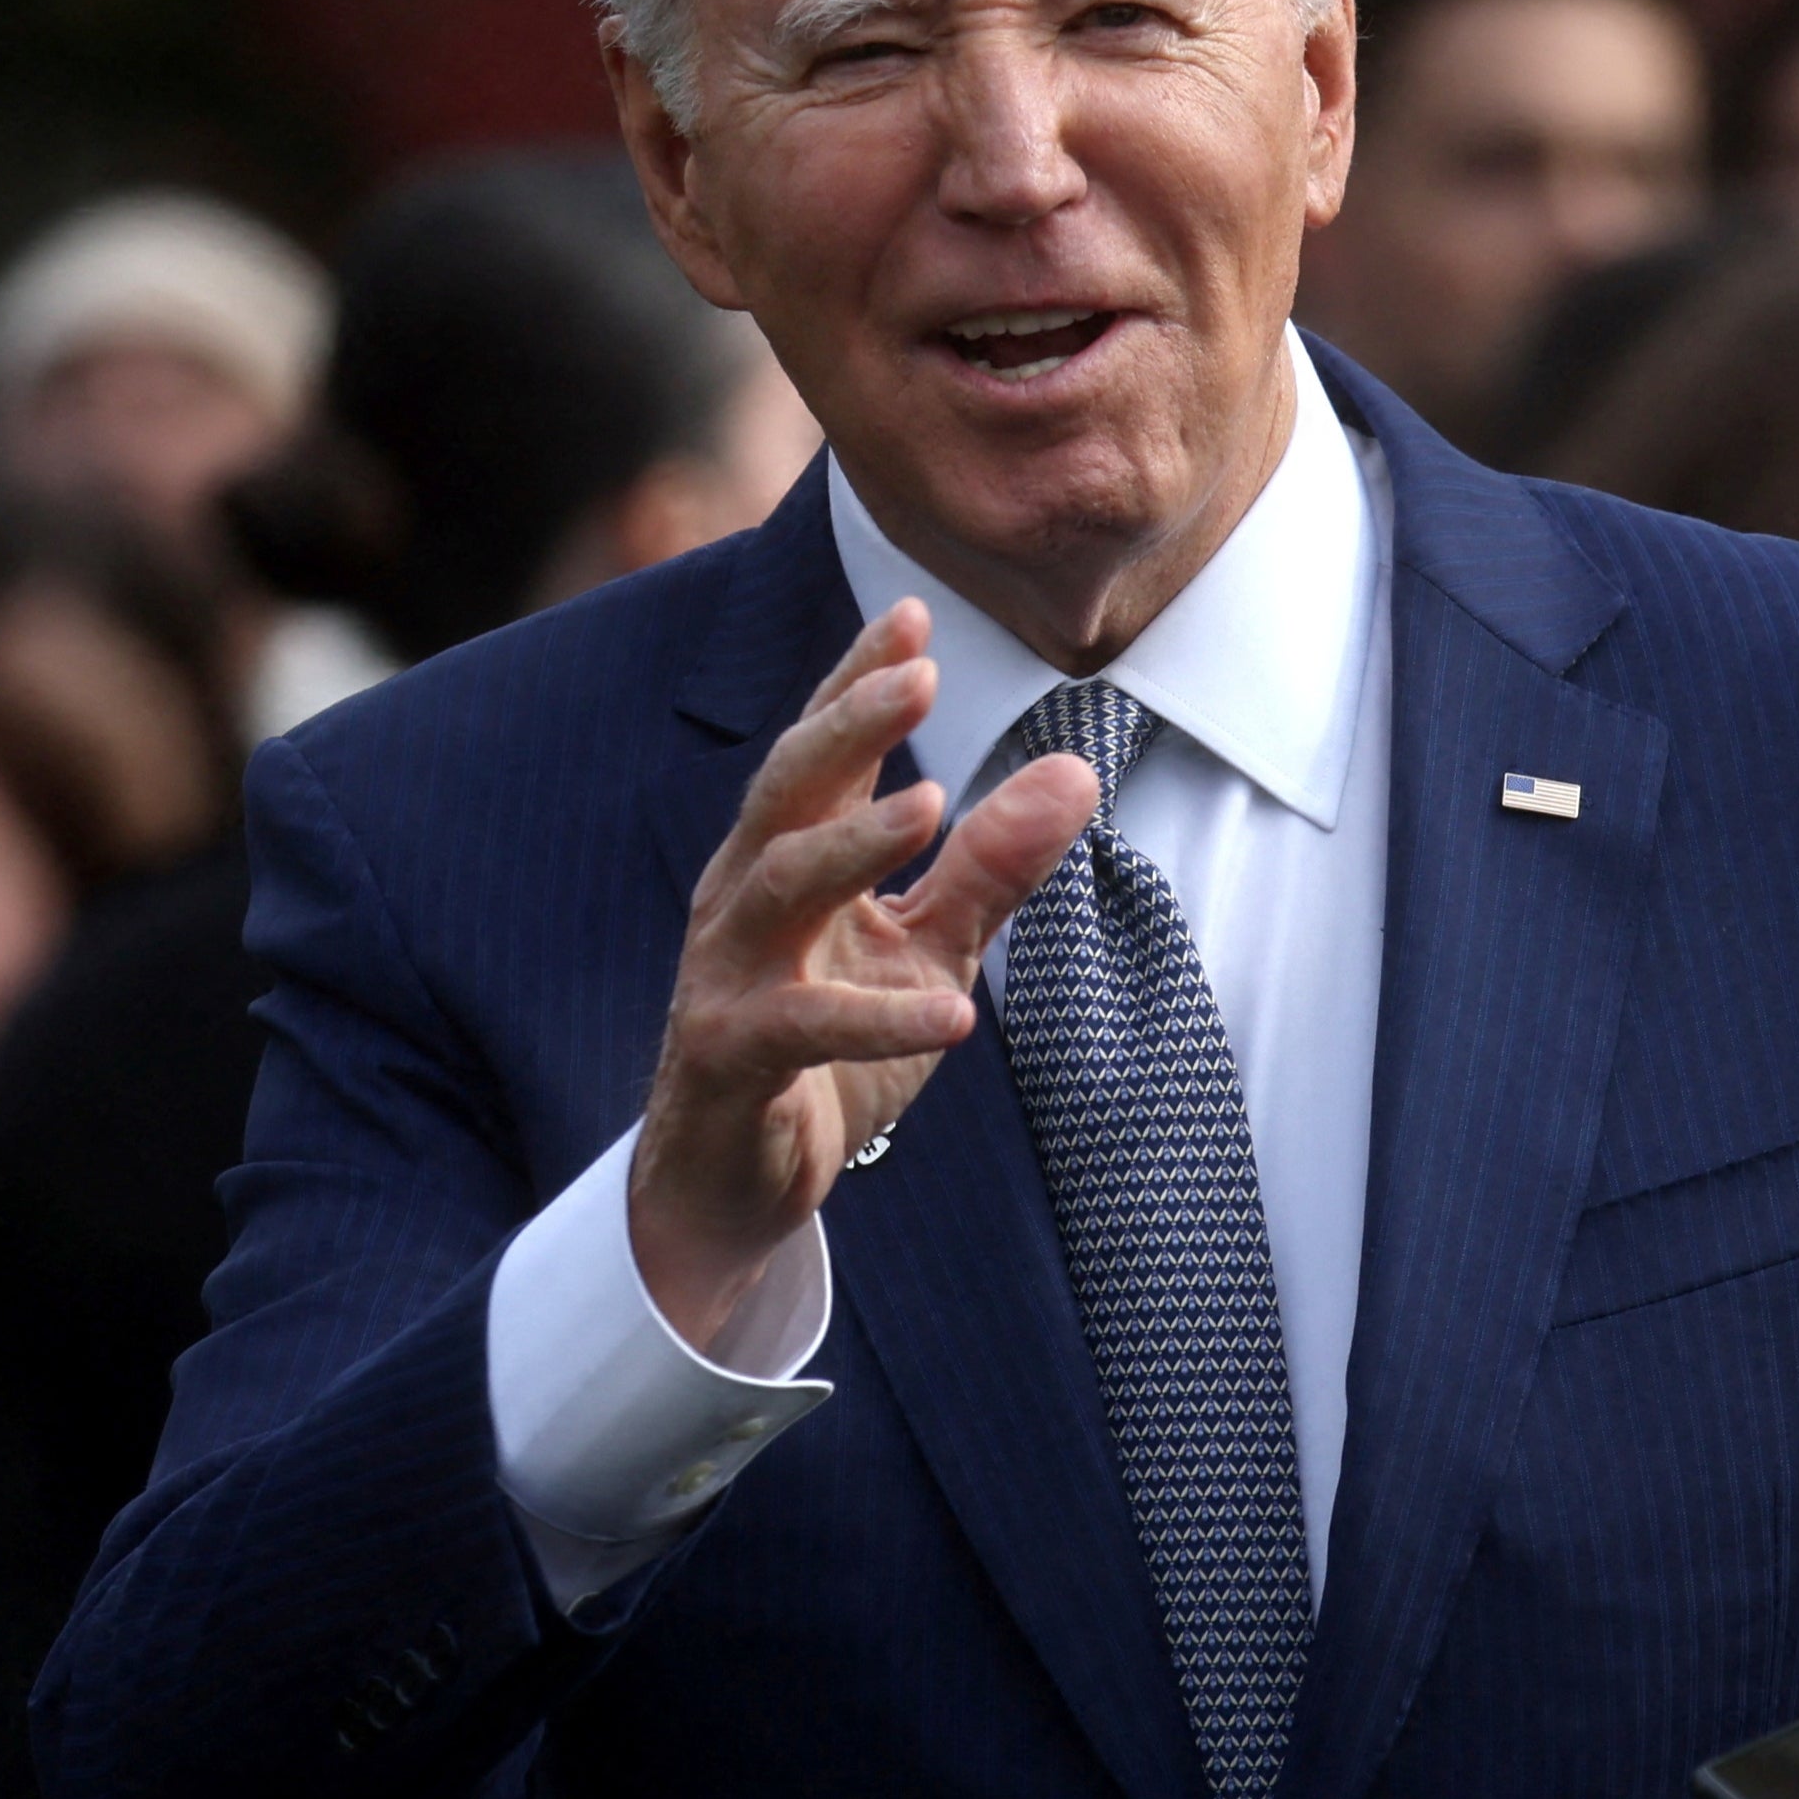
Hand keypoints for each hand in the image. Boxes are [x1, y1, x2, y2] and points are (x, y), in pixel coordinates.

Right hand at [624, 599, 1098, 1343]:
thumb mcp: (926, 951)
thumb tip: (1072, 772)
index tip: (914, 616)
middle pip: (786, 791)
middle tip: (917, 675)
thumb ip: (989, 867)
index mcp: (783, 859)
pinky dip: (879, 1019)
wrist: (736, 1182)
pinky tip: (957, 1016)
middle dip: (848, 726)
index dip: (858, 682)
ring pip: (777, 885)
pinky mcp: (731, 1057)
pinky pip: (804, 1027)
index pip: (820, 753)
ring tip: (929, 804)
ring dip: (852, 843)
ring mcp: (727, 975)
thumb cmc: (825, 1051)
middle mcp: (742, 899)